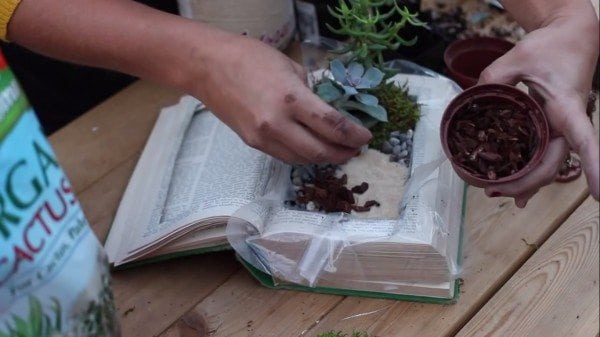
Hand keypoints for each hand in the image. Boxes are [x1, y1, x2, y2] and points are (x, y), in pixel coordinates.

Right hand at [187, 31, 371, 163]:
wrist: (207, 67)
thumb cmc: (250, 58)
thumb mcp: (289, 67)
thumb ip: (309, 92)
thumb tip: (324, 111)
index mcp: (291, 98)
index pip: (332, 125)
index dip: (353, 134)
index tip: (366, 136)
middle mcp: (278, 123)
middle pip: (319, 150)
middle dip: (343, 153)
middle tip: (355, 149)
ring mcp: (263, 137)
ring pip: (302, 159)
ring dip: (323, 158)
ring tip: (337, 152)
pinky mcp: (253, 143)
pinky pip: (285, 156)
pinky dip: (303, 156)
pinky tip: (312, 149)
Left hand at [478, 4, 598, 206]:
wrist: (570, 37)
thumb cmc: (550, 46)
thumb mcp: (517, 58)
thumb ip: (493, 78)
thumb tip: (472, 100)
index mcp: (566, 108)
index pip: (584, 141)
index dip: (594, 166)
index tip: (599, 194)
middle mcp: (567, 124)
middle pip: (552, 164)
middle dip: (527, 183)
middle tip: (494, 192)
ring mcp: (560, 128)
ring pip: (546, 165)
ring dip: (525, 182)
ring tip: (494, 192)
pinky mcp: (552, 128)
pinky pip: (542, 156)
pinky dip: (528, 173)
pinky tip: (515, 191)